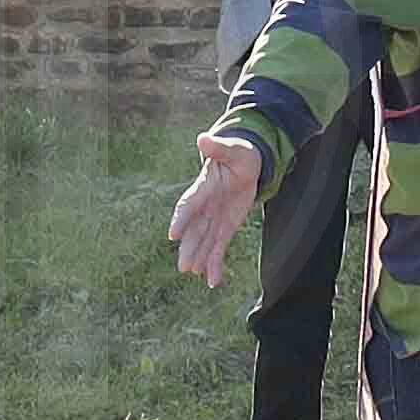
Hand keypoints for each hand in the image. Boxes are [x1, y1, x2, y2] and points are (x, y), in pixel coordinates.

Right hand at [169, 135, 264, 285]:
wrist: (246, 162)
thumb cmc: (240, 153)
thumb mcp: (234, 149)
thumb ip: (218, 148)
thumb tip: (203, 139)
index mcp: (204, 187)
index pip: (189, 204)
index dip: (181, 219)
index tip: (173, 234)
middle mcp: (205, 206)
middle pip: (194, 230)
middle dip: (189, 248)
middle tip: (184, 266)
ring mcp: (215, 218)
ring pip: (204, 242)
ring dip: (199, 257)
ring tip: (193, 273)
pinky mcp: (225, 227)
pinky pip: (218, 247)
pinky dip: (215, 263)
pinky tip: (212, 280)